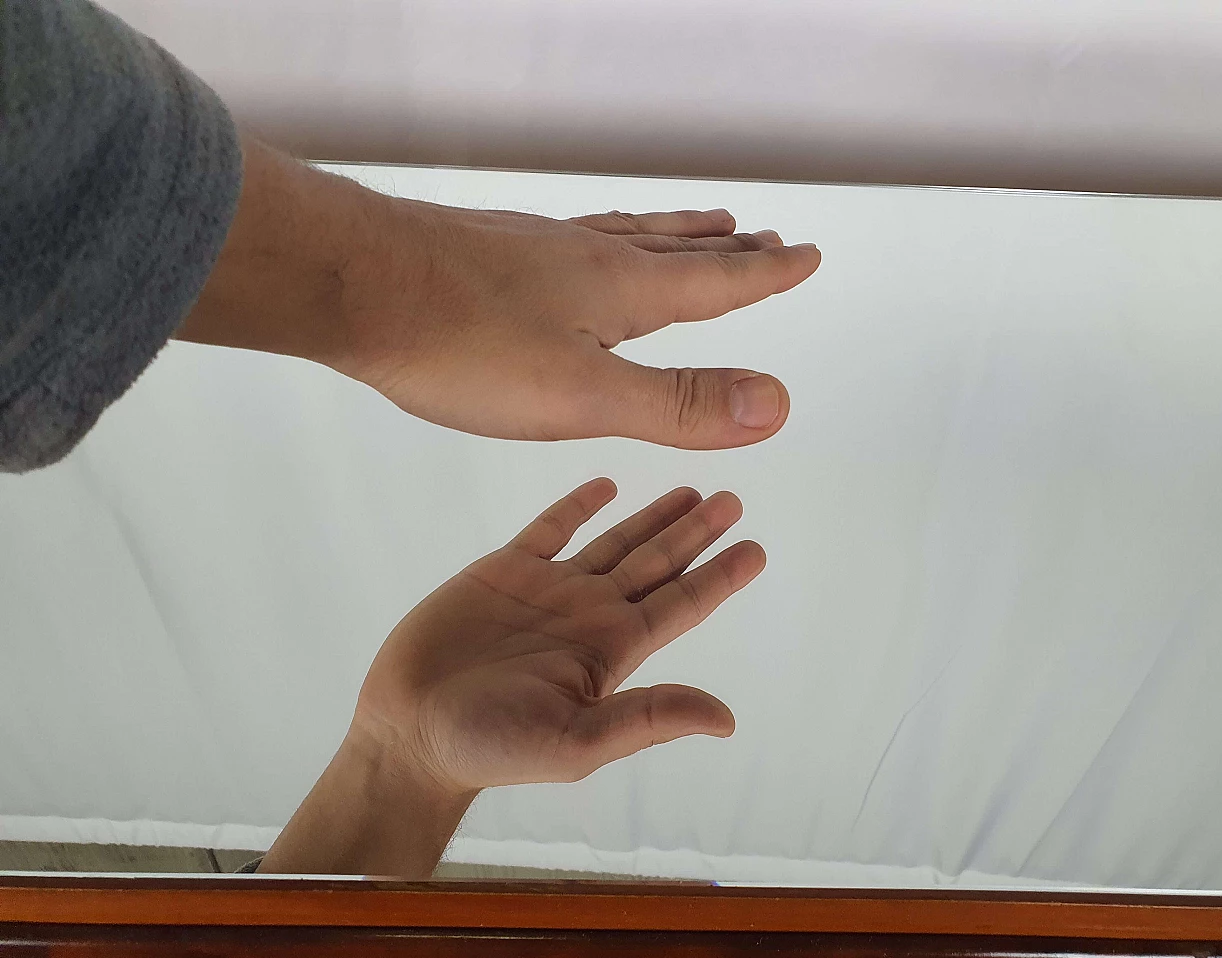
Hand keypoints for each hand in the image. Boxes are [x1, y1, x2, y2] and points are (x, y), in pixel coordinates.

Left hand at [178, 139, 821, 449]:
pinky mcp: (490, 254)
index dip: (764, 276)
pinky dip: (608, 239)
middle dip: (727, 252)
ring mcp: (536, 249)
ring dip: (674, 235)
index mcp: (621, 290)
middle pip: (676, 250)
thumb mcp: (582, 392)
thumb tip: (777, 403)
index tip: (806, 255)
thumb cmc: (462, 344)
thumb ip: (676, 403)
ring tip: (702, 225)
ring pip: (625, 237)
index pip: (714, 283)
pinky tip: (583, 247)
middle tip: (764, 238)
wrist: (350, 284)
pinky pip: (574, 239)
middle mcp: (586, 257)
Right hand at [353, 477, 759, 791]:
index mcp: (612, 650)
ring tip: (690, 489)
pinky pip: (550, 528)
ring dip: (651, 517)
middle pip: (657, 563)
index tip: (756, 547)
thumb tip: (726, 719)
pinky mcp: (503, 571)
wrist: (409, 730)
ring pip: (614, 541)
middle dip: (696, 533)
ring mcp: (549, 590)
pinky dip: (578, 505)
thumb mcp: (578, 741)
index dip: (719, 577)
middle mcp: (589, 614)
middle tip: (733, 500)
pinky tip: (605, 485)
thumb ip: (649, 719)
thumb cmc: (491, 747)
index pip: (681, 605)